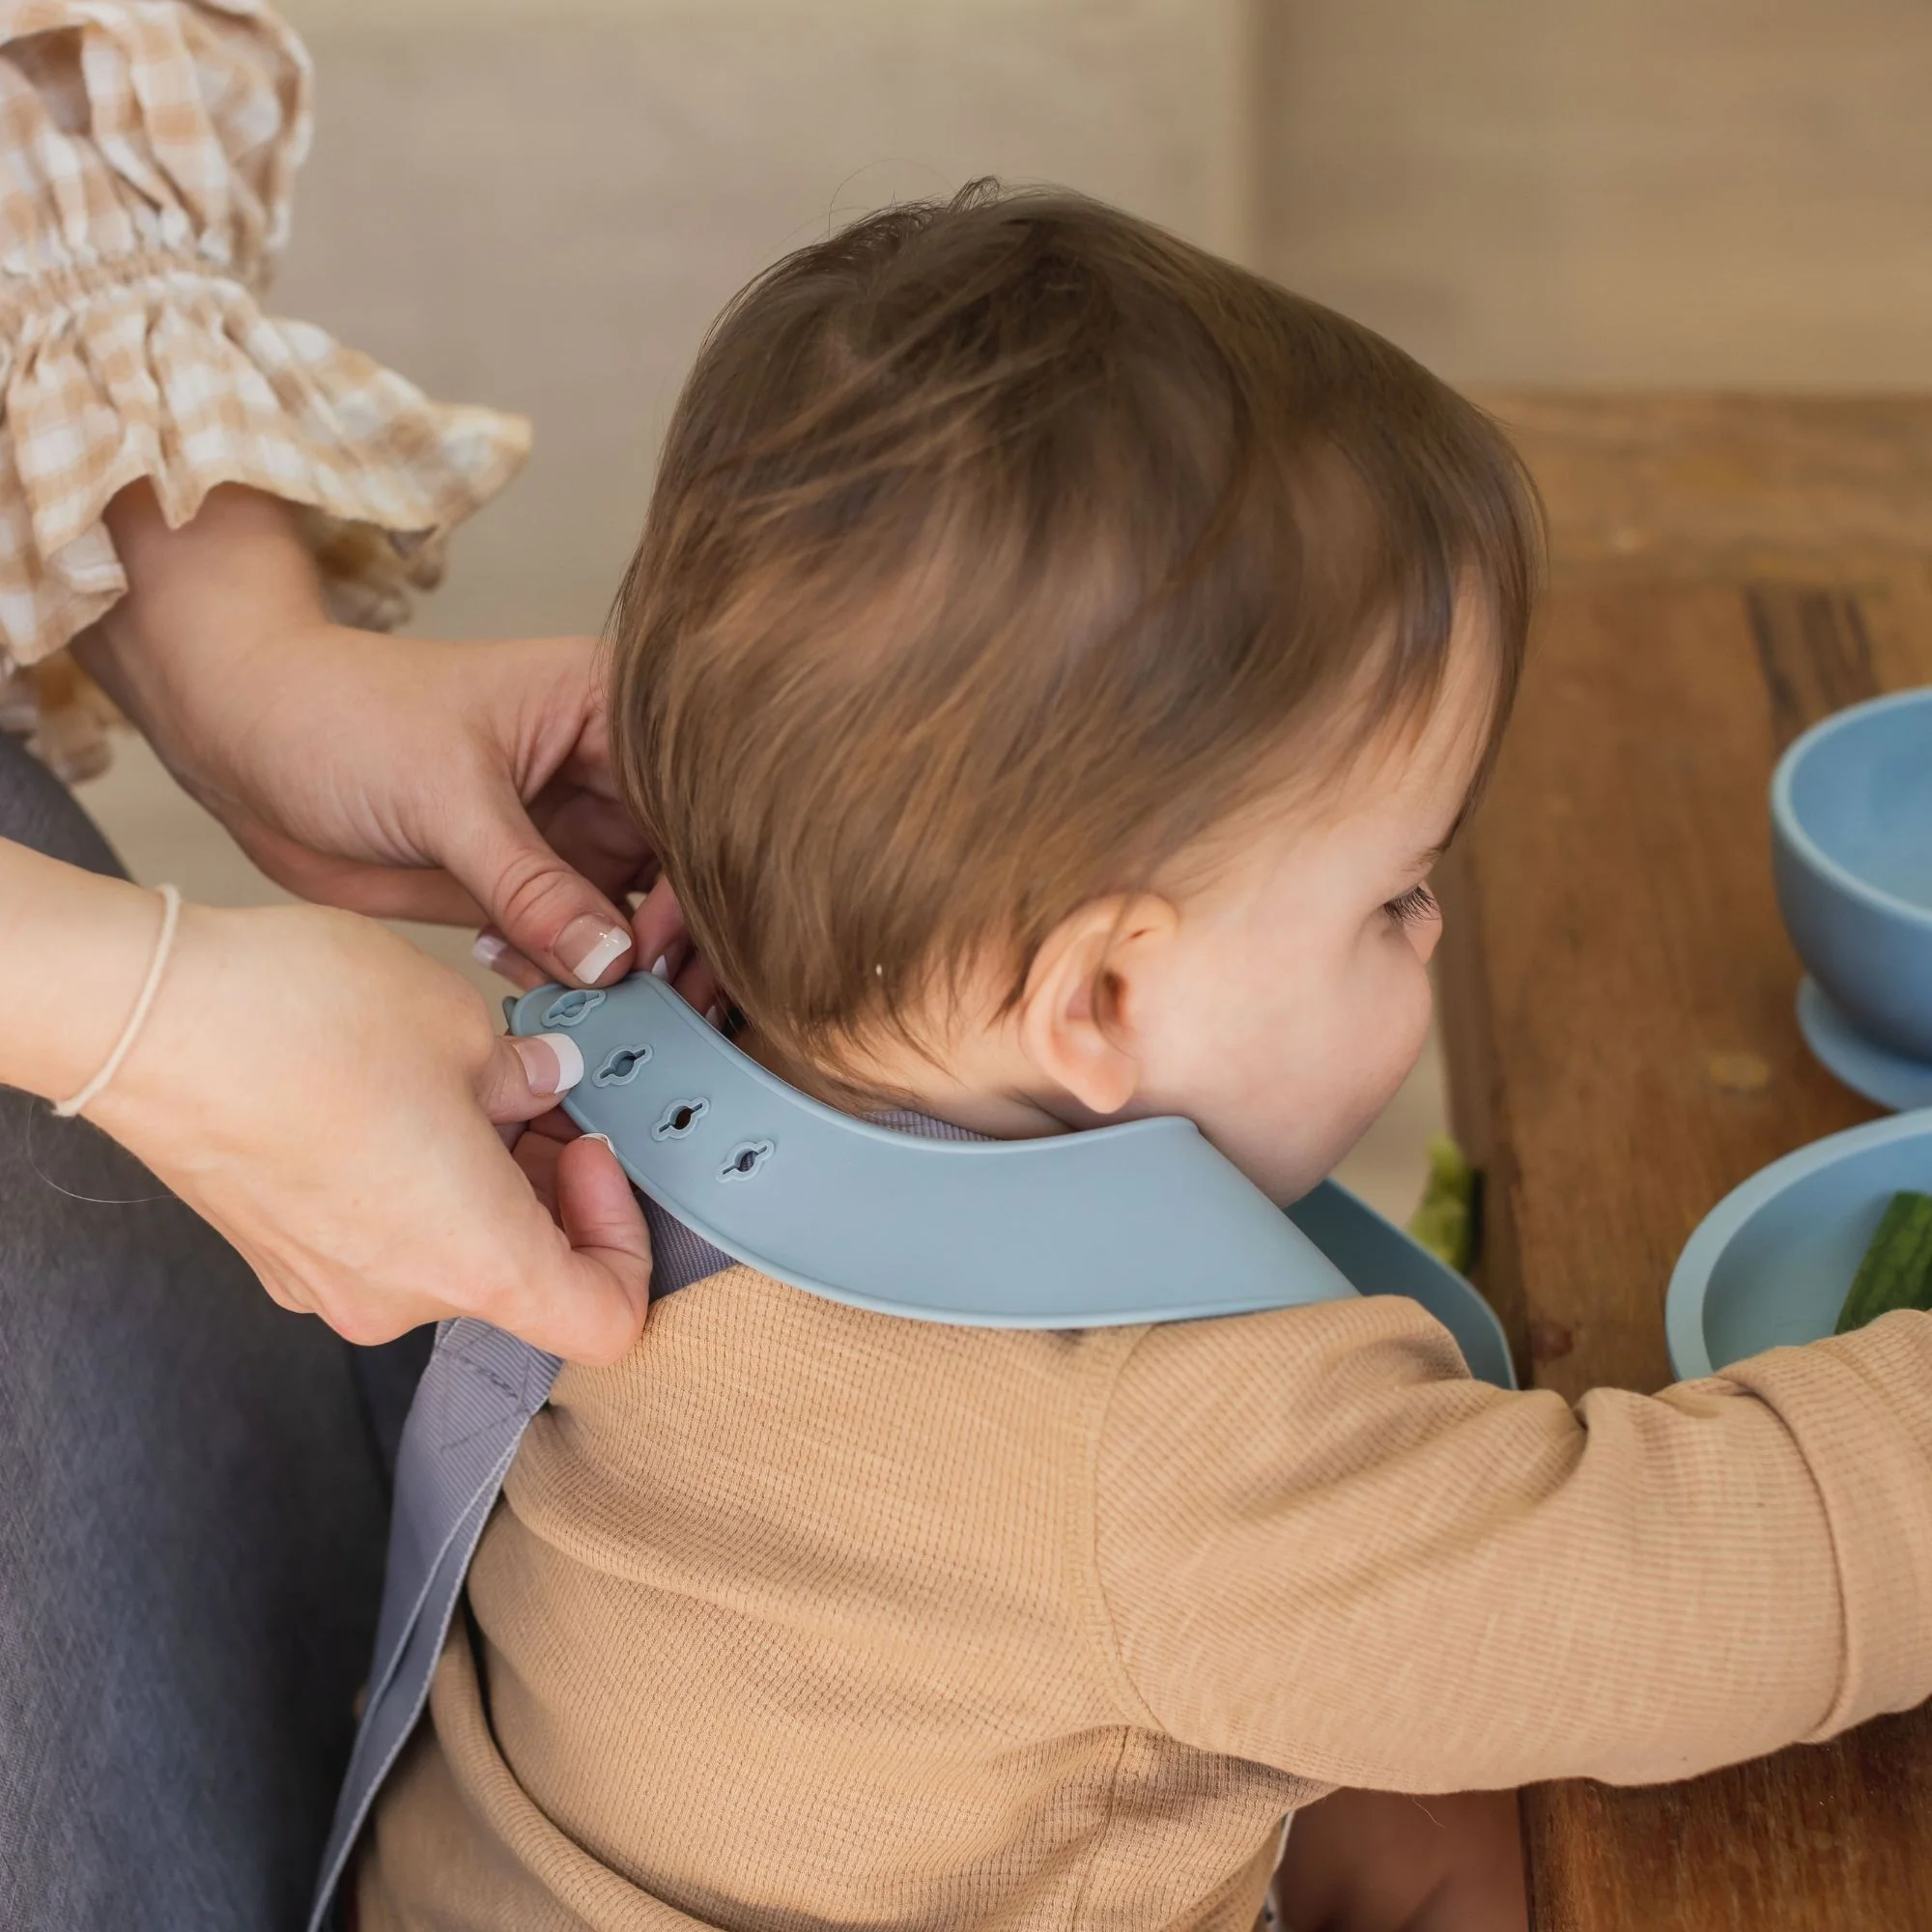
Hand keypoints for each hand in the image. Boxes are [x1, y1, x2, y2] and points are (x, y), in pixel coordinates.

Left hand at [76, 482, 715, 1006]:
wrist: (248, 745)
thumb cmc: (342, 718)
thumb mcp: (444, 796)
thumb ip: (530, 884)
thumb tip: (614, 962)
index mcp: (609, 710)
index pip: (690, 806)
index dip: (692, 884)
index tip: (654, 954)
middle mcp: (609, 772)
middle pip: (686, 869)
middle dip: (676, 941)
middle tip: (663, 1010)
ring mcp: (574, 830)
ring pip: (642, 916)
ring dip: (626, 970)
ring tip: (597, 1009)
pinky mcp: (533, 883)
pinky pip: (582, 945)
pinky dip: (567, 974)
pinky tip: (521, 973)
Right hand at [78, 890, 654, 1359]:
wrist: (142, 1017)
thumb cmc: (306, 1022)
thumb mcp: (463, 1023)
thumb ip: (528, 1070)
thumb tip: (548, 1079)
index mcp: (475, 1261)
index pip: (605, 1323)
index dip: (628, 1245)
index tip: (597, 1153)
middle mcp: (402, 1299)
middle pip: (524, 1275)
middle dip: (552, 1184)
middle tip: (544, 1088)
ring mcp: (332, 1285)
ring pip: (451, 1248)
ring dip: (482, 1175)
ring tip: (466, 1073)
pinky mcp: (281, 1254)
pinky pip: (382, 1233)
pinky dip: (414, 1179)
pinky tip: (395, 1091)